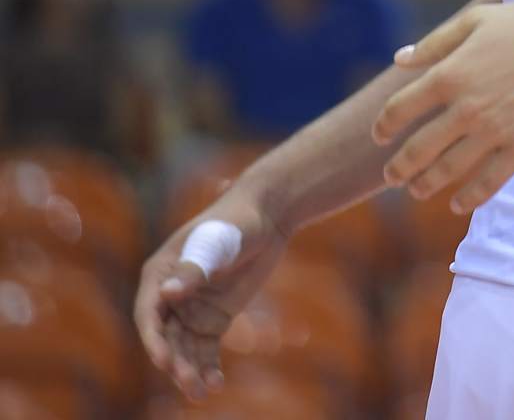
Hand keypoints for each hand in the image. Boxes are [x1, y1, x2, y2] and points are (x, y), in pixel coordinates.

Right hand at [134, 187, 286, 400]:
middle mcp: (169, 297)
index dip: (154, 340)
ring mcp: (191, 310)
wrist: (268, 216)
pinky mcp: (214, 318)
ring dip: (189, 371)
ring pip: (184, 348)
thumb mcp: (218, 244)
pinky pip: (206, 348)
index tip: (164, 361)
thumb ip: (194, 269)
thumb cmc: (237, 222)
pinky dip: (208, 366)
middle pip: (166, 338)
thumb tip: (167, 294)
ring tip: (202, 393)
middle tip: (189, 383)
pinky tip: (215, 385)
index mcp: (159, 274)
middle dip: (175, 362)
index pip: (149, 315)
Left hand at [372, 0, 513, 212]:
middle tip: (392, 175)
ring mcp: (494, 131)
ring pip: (447, 170)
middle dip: (399, 167)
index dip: (384, 126)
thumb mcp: (477, 20)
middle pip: (417, 150)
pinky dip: (469, 198)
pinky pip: (489, 182)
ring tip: (418, 190)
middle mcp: (465, 108)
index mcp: (449, 74)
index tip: (381, 135)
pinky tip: (458, 204)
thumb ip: (435, 42)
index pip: (399, 110)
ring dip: (426, 184)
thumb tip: (399, 59)